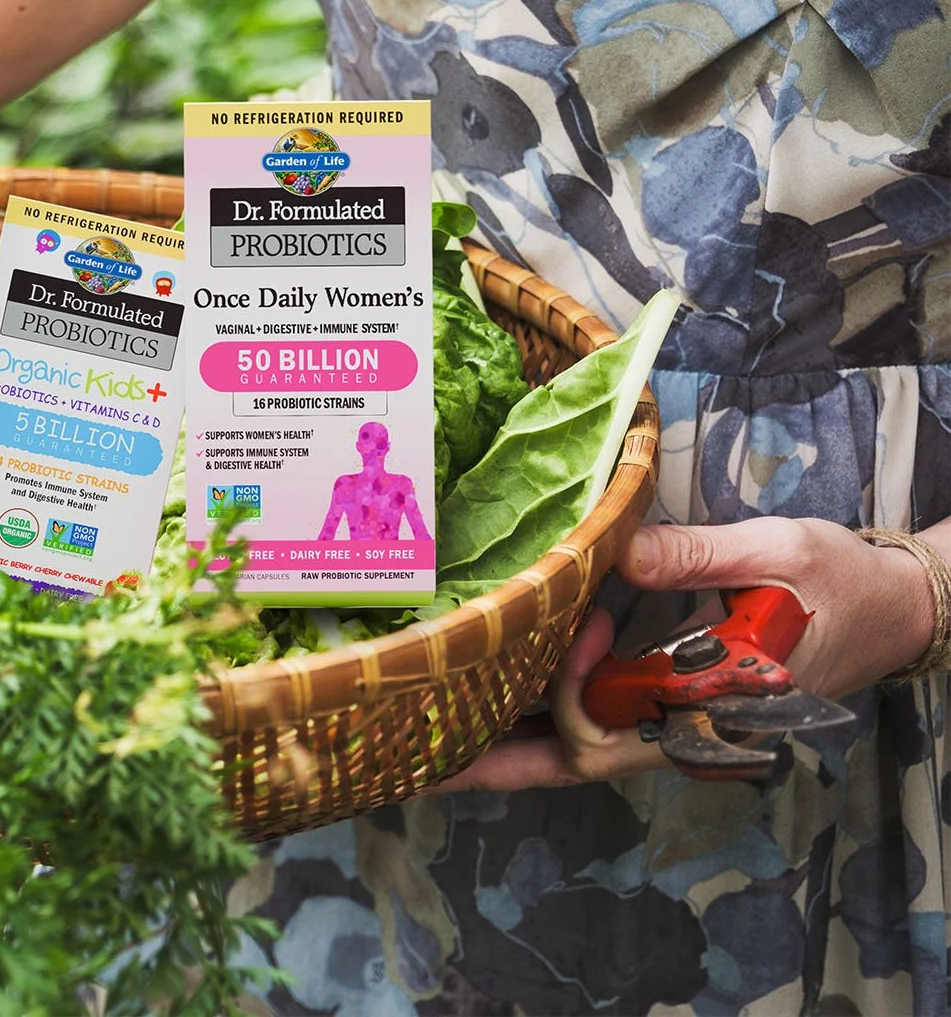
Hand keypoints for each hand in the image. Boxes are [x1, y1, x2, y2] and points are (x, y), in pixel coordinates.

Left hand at [438, 516, 936, 791]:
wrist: (894, 610)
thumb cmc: (840, 582)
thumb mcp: (777, 552)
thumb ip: (696, 553)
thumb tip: (617, 546)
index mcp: (710, 704)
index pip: (608, 728)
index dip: (573, 682)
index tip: (579, 617)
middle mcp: (685, 731)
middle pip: (573, 761)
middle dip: (495, 757)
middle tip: (413, 750)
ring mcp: (678, 728)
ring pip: (579, 753)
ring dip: (509, 746)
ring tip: (429, 738)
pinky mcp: (675, 710)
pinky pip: (600, 727)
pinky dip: (544, 718)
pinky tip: (493, 704)